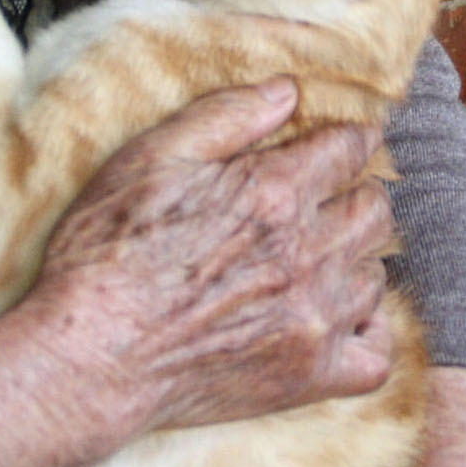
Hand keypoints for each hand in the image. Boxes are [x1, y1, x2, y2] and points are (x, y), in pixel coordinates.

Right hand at [30, 78, 396, 446]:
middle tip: (329, 200)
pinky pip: (375, 353)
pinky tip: (339, 320)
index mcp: (272, 191)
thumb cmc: (106, 253)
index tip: (348, 142)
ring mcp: (313, 318)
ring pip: (375, 275)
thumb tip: (287, 90)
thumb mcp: (151, 158)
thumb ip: (225, 116)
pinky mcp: (309, 376)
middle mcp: (306, 252)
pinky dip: (367, 333)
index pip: (349, 149)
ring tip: (323, 260)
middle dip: (356, 194)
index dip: (351, 139)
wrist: (90, 357)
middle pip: (373, 210)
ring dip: (354, 261)